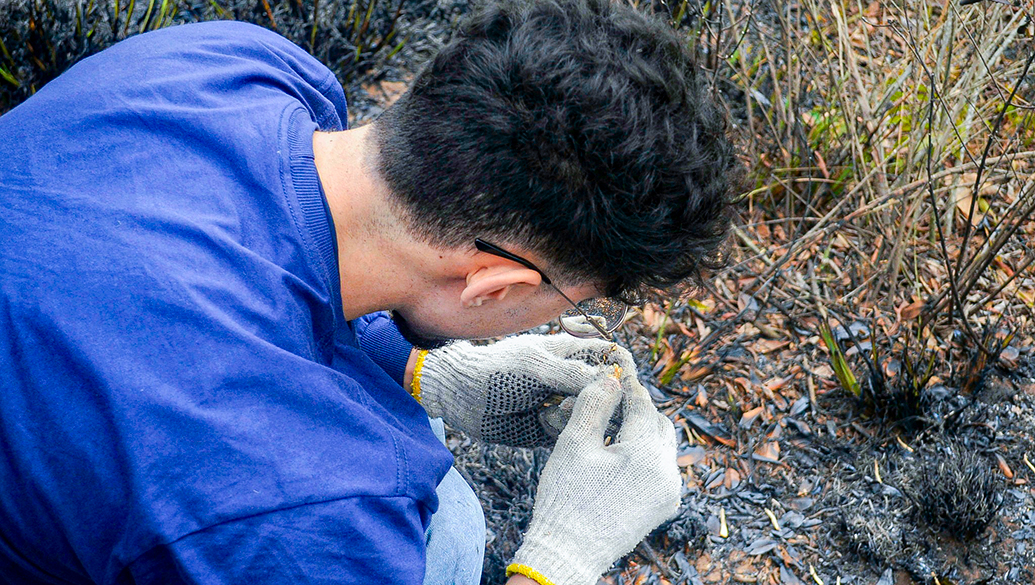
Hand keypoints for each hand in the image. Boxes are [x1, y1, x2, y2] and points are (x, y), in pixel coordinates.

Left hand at [415, 334, 632, 446]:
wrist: (460, 396)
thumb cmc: (495, 369)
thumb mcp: (534, 365)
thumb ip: (571, 372)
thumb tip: (610, 380)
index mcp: (573, 355)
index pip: (613, 358)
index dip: (622, 369)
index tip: (621, 382)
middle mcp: (573, 381)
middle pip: (610, 392)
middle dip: (605, 399)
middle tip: (584, 402)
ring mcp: (564, 407)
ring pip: (593, 416)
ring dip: (579, 415)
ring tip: (551, 410)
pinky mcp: (552, 432)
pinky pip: (572, 435)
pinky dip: (564, 432)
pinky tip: (542, 422)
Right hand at [508, 375, 680, 584]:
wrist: (569, 551)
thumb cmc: (566, 497)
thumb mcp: (574, 444)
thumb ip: (595, 405)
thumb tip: (612, 380)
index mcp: (645, 454)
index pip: (643, 407)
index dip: (629, 388)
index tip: (617, 376)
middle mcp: (667, 473)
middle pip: (660, 424)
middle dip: (639, 411)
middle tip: (614, 404)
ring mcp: (669, 492)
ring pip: (663, 447)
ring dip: (643, 434)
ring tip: (613, 431)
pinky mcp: (664, 506)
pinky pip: (661, 469)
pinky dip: (645, 457)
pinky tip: (620, 458)